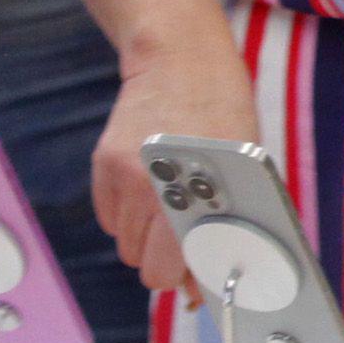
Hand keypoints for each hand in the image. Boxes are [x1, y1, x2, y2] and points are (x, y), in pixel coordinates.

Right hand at [90, 43, 264, 297]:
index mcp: (200, 189)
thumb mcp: (241, 166)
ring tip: (168, 211)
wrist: (181, 61)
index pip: (181, 265)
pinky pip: (109, 220)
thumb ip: (224, 220)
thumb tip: (203, 280)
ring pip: (126, 247)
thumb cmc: (225, 115)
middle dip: (166, 267)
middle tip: (184, 249)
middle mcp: (158, 186)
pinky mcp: (102, 165)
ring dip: (146, 241)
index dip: (190, 281)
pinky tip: (148, 191)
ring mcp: (124, 175)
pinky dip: (127, 218)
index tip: (199, 281)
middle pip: (148, 267)